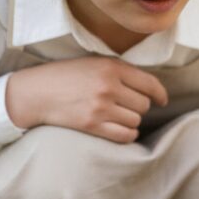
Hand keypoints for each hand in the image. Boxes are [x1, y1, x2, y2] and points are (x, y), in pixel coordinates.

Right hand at [5, 56, 168, 142]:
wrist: (36, 92)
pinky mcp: (93, 125)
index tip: (162, 101)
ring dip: (130, 121)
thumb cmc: (65, 76)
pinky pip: (125, 136)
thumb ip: (119, 72)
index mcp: (111, 67)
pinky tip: (120, 130)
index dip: (160, 94)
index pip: (149, 84)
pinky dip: (127, 135)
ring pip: (135, 121)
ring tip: (116, 116)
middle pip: (143, 105)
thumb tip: (149, 88)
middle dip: (138, 107)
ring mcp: (101, 107)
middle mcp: (108, 87)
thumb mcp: (93, 63)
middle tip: (125, 106)